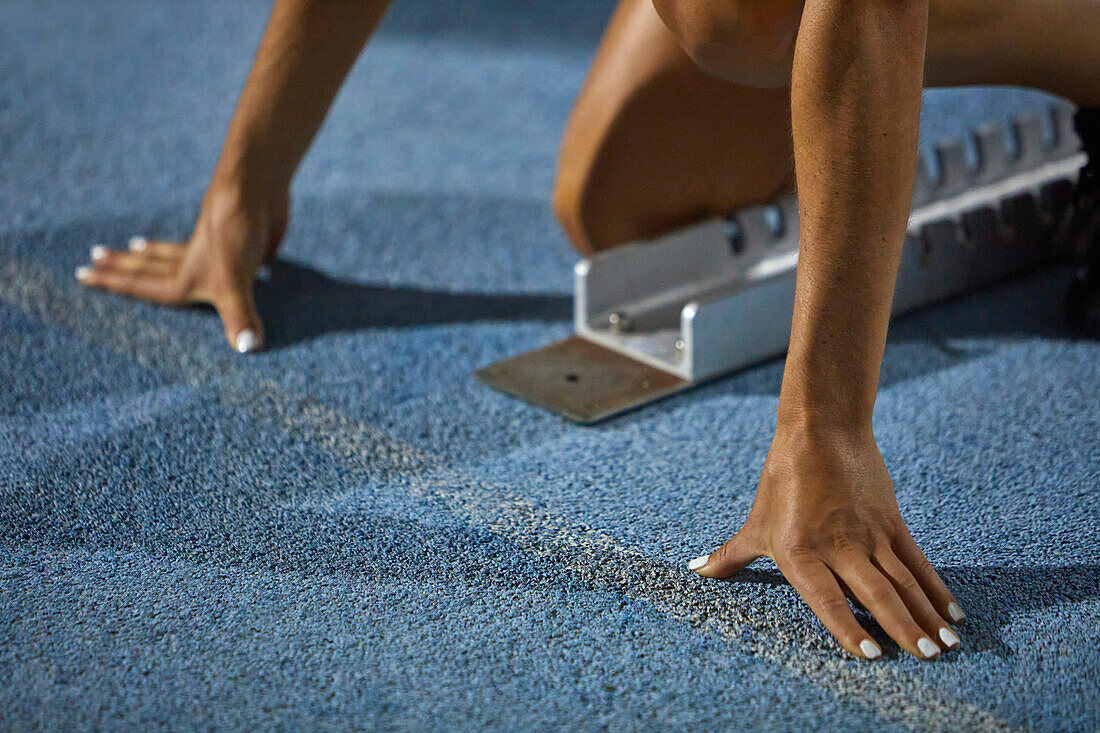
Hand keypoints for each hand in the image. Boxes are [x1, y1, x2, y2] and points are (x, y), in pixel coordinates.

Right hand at [77, 183, 286, 352]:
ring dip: (157, 252)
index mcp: (184, 274)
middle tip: (95, 256)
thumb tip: (247, 348)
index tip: (83, 274)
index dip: (114, 283)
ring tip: (136, 245)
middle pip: (152, 265)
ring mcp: (217, 248)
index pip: (142, 283)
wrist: (255, 187)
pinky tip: (221, 258)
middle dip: (124, 266)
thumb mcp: (234, 282)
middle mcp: (195, 260)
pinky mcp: (242, 240)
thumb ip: (239, 317)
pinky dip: (215, 256)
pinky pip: (220, 252)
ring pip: (178, 253)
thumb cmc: (234, 233)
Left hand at [689, 422, 964, 659]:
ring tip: (949, 645)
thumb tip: (696, 573)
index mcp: (799, 552)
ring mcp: (869, 534)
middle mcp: (837, 546)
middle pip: (876, 593)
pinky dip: (936, 587)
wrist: (820, 430)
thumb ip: (730, 556)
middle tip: (928, 658)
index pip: (826, 597)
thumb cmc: (781, 481)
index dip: (848, 626)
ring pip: (903, 581)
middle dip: (904, 628)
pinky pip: (917, 561)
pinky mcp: (891, 521)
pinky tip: (953, 612)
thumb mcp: (755, 523)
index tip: (872, 654)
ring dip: (927, 614)